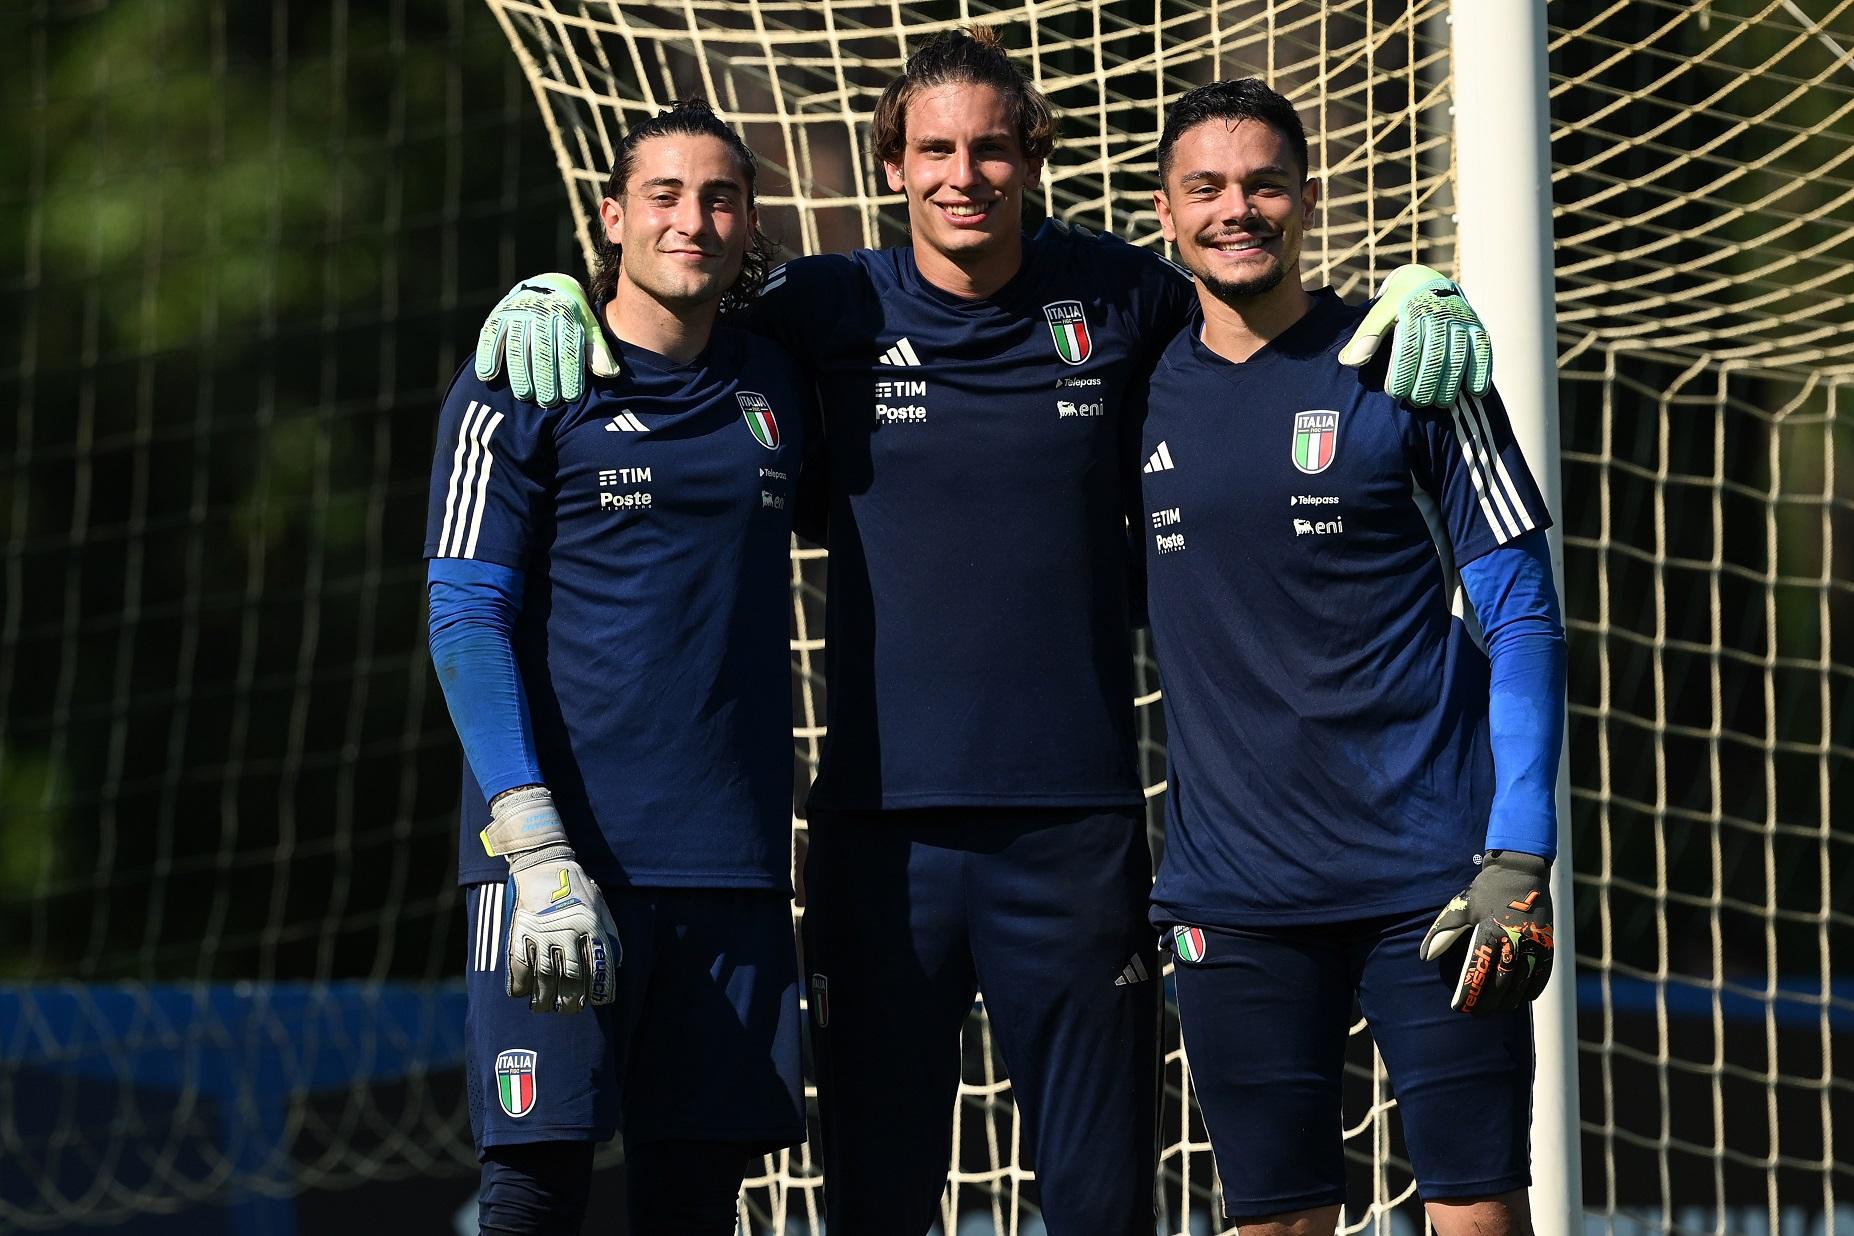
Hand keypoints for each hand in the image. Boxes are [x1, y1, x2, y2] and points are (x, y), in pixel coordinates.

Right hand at [474, 274, 618, 405]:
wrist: (546, 287)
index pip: (568, 347)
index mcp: (566, 312)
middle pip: (541, 349)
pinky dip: (487, 355)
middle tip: (548, 401)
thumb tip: (609, 374)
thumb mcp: (587, 328)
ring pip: (516, 345)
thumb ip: (596, 350)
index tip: (571, 397)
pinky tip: (488, 376)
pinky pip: (489, 336)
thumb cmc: (571, 317)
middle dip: (545, 377)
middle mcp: (540, 309)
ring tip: (525, 394)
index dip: (569, 373)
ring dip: (519, 372)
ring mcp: (516, 311)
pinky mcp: (497, 315)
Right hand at [482, 786, 620, 1012]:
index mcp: (591, 925)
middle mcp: (569, 931)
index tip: (598, 1002)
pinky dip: (519, 983)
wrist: (543, 862)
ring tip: (543, 1008)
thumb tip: (614, 964)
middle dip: (572, 999)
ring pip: (545, 975)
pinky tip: (521, 994)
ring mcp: (542, 932)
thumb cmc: (576, 885)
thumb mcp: (600, 905)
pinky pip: (518, 964)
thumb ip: (609, 933)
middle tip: (569, 1010)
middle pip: (572, 976)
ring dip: (544, 997)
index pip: (599, 966)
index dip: (600, 989)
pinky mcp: (520, 930)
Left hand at [1337, 264, 1492, 407]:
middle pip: (1435, 354)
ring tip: (1440, 404)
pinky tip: (1474, 392)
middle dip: (1426, 382)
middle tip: (1416, 402)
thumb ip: (1366, 336)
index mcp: (1413, 307)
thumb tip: (1348, 362)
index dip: (1402, 372)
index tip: (1394, 393)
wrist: (1426, 280)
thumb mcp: (1379, 312)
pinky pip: (1484, 350)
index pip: (1408, 345)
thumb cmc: (1397, 304)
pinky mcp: (1478, 325)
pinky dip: (1481, 371)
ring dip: (1452, 382)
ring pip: (1460, 355)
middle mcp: (1441, 311)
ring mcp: (1462, 318)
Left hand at [1419, 850, 1552, 1015]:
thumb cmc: (1486, 890)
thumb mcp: (1460, 907)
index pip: (1476, 971)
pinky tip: (1522, 999)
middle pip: (1500, 983)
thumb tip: (1425, 956)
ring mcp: (1533, 943)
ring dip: (1509, 1001)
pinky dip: (1532, 989)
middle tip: (1476, 1014)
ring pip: (1522, 982)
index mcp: (1489, 931)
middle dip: (1487, 1002)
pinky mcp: (1547, 942)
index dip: (1468, 993)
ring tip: (1497, 1010)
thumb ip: (1443, 933)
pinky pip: (1542, 973)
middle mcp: (1513, 940)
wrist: (1521, 870)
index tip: (1459, 1007)